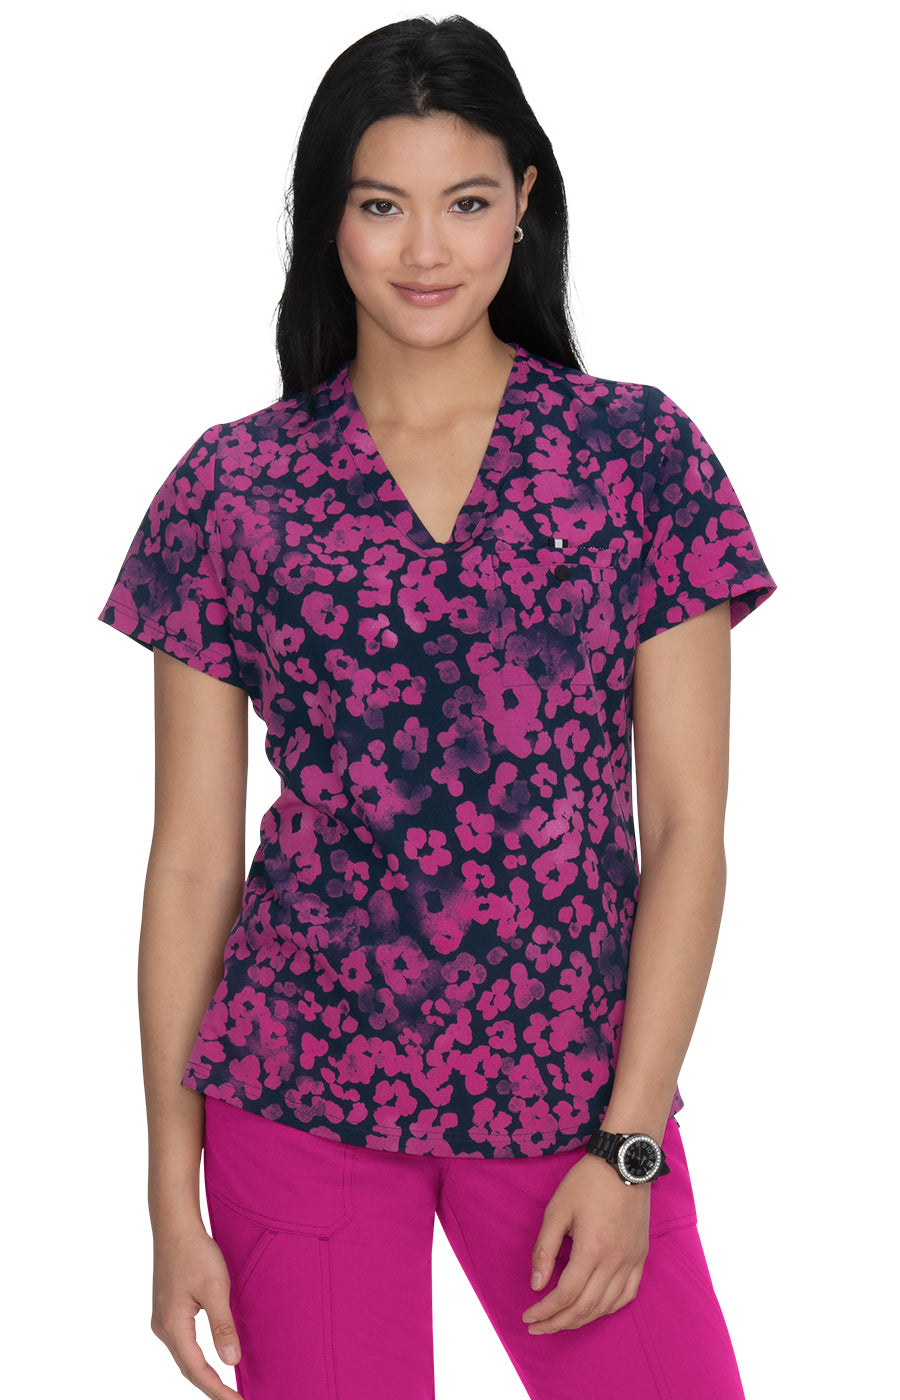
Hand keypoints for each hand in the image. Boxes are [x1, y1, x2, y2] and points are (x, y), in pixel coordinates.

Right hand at [150, 1218, 243, 1399]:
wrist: (175, 1225)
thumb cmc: (195, 1253)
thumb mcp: (215, 1289)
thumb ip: (222, 1327)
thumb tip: (231, 1362)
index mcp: (173, 1326)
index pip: (196, 1371)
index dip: (217, 1390)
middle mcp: (163, 1327)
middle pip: (188, 1368)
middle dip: (211, 1386)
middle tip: (234, 1399)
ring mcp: (163, 1318)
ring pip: (184, 1356)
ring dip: (204, 1372)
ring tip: (226, 1386)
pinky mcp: (167, 1309)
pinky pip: (183, 1342)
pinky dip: (197, 1356)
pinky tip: (211, 1357)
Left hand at [522, 1154, 650, 1333]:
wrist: (624, 1162)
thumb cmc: (586, 1183)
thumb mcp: (557, 1210)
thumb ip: (545, 1249)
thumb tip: (536, 1285)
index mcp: (592, 1249)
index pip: (566, 1294)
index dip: (545, 1310)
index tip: (527, 1315)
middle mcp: (615, 1260)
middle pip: (585, 1306)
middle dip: (558, 1322)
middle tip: (537, 1327)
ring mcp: (632, 1260)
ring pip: (606, 1305)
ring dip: (581, 1319)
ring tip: (559, 1322)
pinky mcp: (641, 1256)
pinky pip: (627, 1295)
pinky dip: (608, 1308)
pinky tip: (593, 1310)